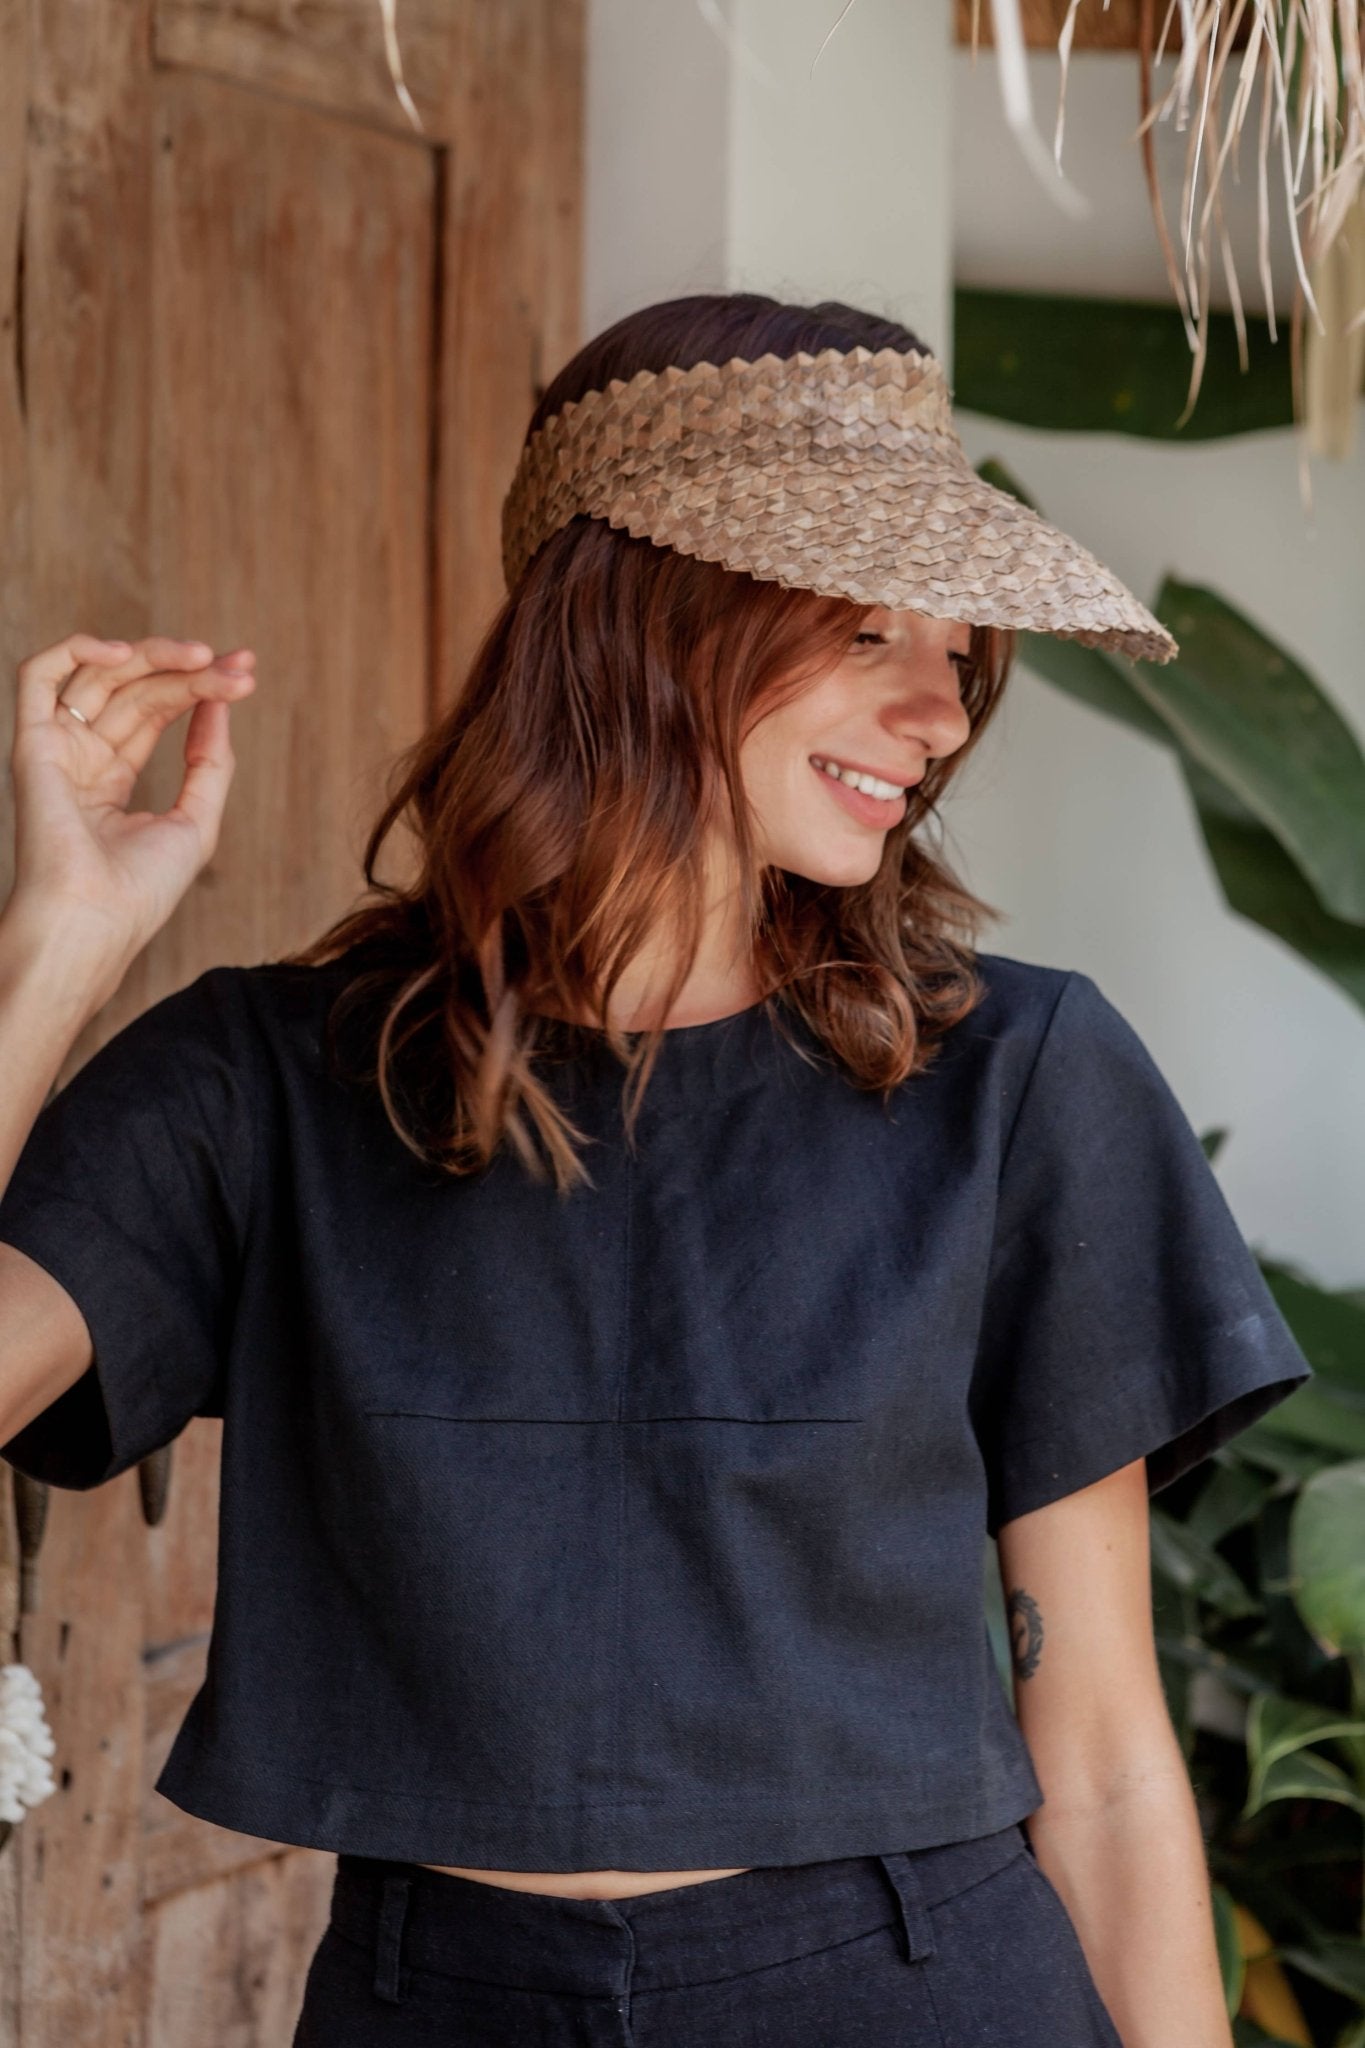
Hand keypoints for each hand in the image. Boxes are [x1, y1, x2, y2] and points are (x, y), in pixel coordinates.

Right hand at [6, 632, 256, 981]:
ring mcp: (56, 749)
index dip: (200, 686)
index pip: (156, 712)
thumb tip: (222, 701)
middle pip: (137, 690)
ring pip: (102, 676)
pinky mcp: (32, 743)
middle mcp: (80, 758)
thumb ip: (210, 760)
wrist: (96, 919)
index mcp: (111, 779)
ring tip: (205, 658)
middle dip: (191, 671)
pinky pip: (38, 675)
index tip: (247, 671)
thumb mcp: (196, 820)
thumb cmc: (142, 889)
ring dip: (155, 657)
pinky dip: (76, 649)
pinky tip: (126, 652)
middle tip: (240, 666)